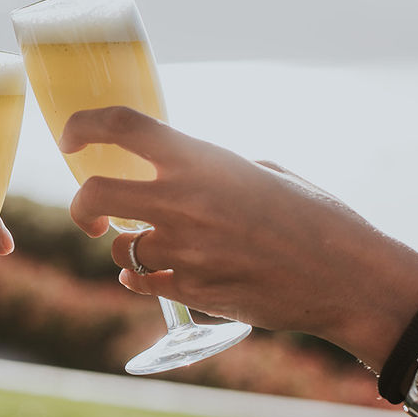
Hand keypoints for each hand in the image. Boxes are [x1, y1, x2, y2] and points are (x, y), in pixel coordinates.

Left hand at [60, 107, 417, 370]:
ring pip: (118, 247)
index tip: (70, 140)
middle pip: (92, 195)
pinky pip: (140, 282)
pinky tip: (154, 273)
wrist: (347, 275)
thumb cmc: (314, 216)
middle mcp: (182, 200)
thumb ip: (211, 170)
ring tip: (150, 246)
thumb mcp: (261, 172)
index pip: (121, 126)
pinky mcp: (191, 290)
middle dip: (81, 206)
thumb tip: (180, 176)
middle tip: (90, 214)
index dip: (83, 126)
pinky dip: (140, 278)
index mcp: (200, 159)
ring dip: (124, 247)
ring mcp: (184, 249)